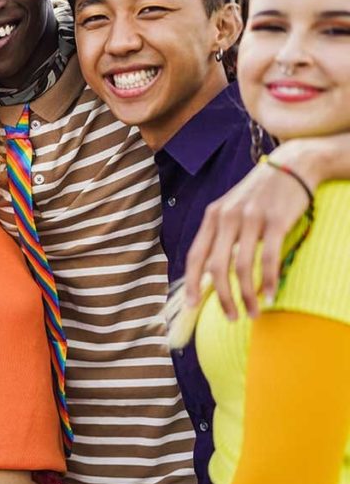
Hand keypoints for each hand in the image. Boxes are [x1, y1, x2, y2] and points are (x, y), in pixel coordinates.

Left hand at [184, 145, 312, 319]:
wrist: (292, 165)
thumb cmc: (259, 194)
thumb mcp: (231, 209)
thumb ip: (220, 236)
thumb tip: (210, 274)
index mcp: (212, 216)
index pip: (194, 256)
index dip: (191, 283)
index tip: (191, 306)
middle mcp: (227, 217)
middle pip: (217, 267)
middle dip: (222, 297)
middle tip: (231, 317)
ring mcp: (251, 218)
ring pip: (242, 267)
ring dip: (246, 295)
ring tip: (253, 312)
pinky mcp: (276, 221)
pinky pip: (269, 258)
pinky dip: (268, 281)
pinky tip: (269, 296)